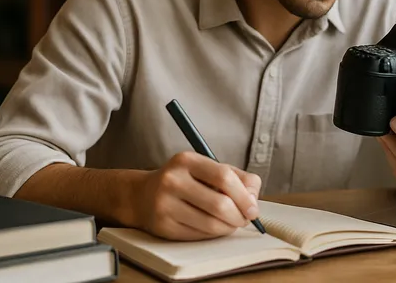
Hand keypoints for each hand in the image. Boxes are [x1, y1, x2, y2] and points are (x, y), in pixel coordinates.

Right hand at [134, 151, 261, 240]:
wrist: (141, 195)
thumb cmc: (184, 181)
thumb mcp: (205, 168)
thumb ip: (235, 176)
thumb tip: (254, 196)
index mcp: (186, 160)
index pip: (224, 176)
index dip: (244, 195)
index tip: (253, 207)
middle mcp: (173, 180)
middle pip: (219, 204)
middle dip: (240, 215)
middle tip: (245, 219)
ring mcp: (165, 204)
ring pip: (211, 224)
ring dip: (229, 227)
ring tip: (231, 223)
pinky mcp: (163, 226)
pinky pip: (199, 235)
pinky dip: (213, 234)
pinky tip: (213, 227)